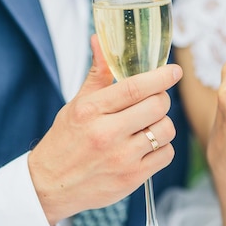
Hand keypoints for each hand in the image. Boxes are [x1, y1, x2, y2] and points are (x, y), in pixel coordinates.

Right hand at [28, 36, 181, 225]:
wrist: (50, 185)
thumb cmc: (65, 141)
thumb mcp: (76, 104)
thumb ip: (97, 74)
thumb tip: (100, 40)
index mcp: (91, 110)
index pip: (135, 87)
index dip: (161, 77)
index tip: (174, 71)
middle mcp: (106, 133)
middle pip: (157, 106)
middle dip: (161, 99)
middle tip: (153, 101)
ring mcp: (121, 158)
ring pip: (166, 130)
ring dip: (162, 124)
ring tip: (147, 125)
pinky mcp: (132, 178)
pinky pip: (166, 154)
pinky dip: (162, 147)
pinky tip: (147, 146)